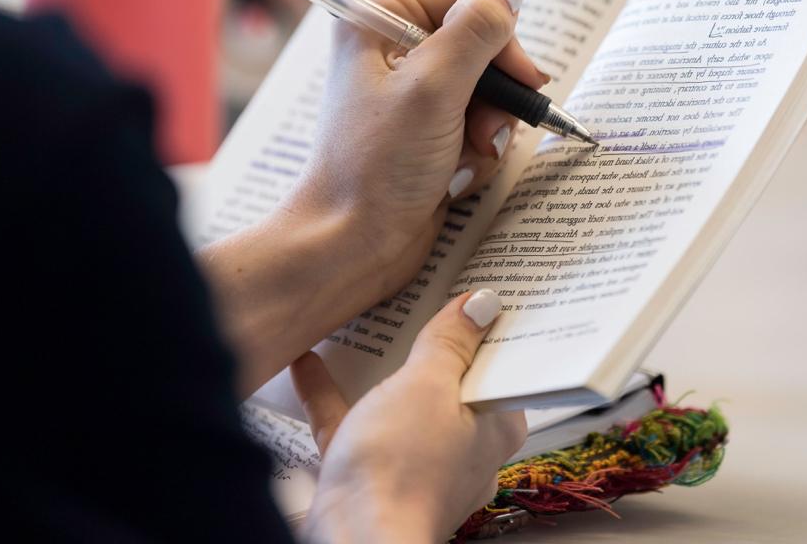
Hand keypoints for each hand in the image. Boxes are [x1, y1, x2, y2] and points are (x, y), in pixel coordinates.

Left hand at [292, 0, 546, 290]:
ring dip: (490, 126)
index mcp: (381, 13)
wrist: (352, 242)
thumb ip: (476, 33)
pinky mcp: (428, 127)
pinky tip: (456, 173)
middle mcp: (396, 42)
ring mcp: (414, 88)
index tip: (516, 76)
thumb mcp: (433, 89)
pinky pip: (480, 122)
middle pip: (485, 40)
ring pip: (490, 86)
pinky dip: (479, 149)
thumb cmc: (375, 166)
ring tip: (467, 155)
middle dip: (496, 90)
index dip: (499, 33)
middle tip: (487, 127)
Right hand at [293, 290, 525, 543]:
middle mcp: (463, 447)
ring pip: (399, 402)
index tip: (474, 288)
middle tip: (418, 290)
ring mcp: (415, 462)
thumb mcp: (429, 383)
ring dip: (377, 365)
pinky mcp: (372, 475)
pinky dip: (332, 394)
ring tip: (363, 318)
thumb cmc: (403, 465)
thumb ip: (452, 341)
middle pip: (448, 380)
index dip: (486, 326)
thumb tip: (482, 304)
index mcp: (495, 426)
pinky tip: (306, 360)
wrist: (353, 540)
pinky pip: (354, 423)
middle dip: (429, 340)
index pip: (499, 364)